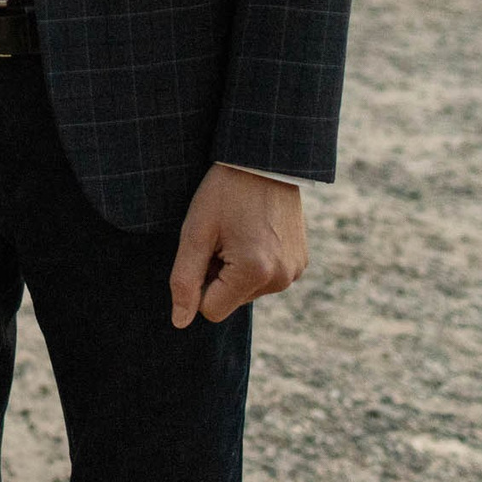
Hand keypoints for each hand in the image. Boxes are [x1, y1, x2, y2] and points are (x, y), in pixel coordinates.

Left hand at [170, 163, 307, 327]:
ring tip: (239, 230)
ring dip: (236, 268)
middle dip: (219, 274)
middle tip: (224, 235)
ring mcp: (295, 272)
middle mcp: (281, 279)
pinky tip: (255, 231)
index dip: (199, 281)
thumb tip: (180, 322)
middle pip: (230, 300)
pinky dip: (255, 262)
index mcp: (254, 272)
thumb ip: (185, 280)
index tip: (206, 248)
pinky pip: (266, 278)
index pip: (210, 310)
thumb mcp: (196, 232)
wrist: (264, 158)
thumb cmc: (224, 192)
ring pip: (247, 291)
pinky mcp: (301, 263)